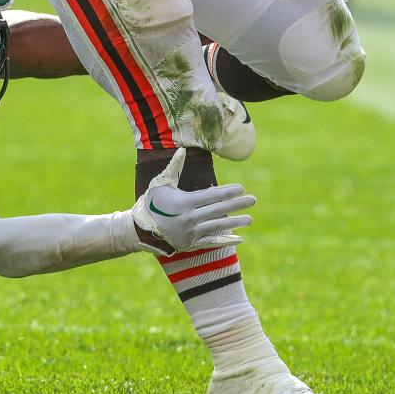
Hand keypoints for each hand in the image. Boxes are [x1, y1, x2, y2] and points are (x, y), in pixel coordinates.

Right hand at [131, 148, 254, 254]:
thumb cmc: (151, 202)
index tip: (241, 188)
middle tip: (253, 200)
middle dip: (237, 205)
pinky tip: (239, 238)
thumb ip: (174, 167)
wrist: (141, 228)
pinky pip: (212, 242)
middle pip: (219, 210)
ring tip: (250, 219)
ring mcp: (192, 233)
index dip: (227, 192)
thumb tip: (182, 150)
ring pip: (218, 227)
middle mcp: (190, 218)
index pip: (212, 196)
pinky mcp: (191, 243)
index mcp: (185, 202)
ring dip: (235, 223)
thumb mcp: (161, 183)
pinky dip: (226, 241)